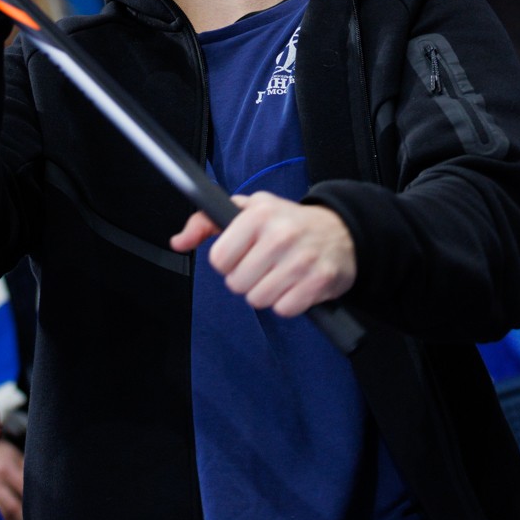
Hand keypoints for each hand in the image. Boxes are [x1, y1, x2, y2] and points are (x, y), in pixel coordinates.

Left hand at [170, 192, 356, 316]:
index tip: (242, 255)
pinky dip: (287, 302)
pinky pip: (284, 309)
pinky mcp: (319, 281)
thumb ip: (207, 222)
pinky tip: (295, 285)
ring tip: (279, 275)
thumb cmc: (286, 222)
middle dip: (246, 280)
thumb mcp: (248, 210)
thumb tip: (178, 242)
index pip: (219, 259)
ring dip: (266, 293)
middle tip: (263, 266)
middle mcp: (280, 234)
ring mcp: (301, 259)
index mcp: (258, 214)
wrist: (341, 232)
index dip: (227, 263)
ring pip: (258, 299)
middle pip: (237, 283)